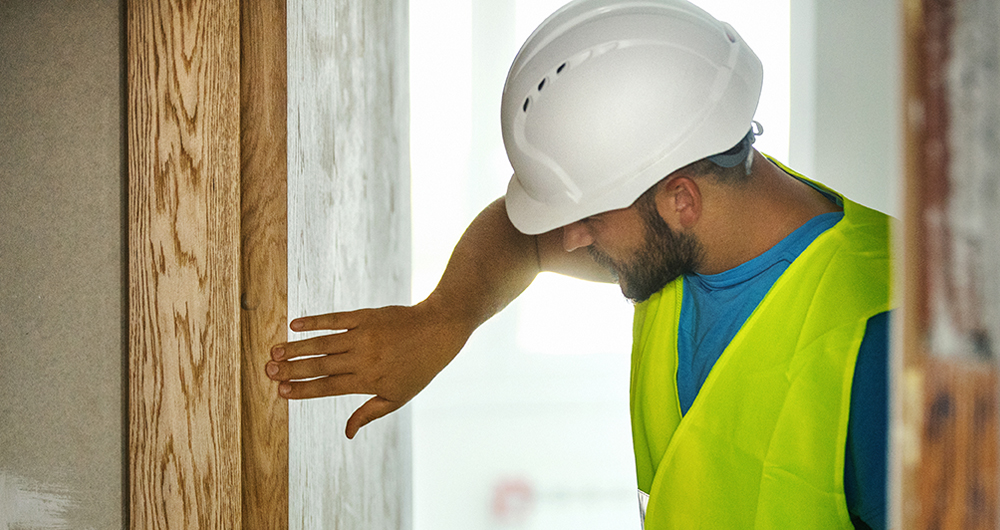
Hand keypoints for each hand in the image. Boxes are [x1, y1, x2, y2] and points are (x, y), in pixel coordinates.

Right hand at [265, 299, 471, 437]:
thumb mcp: (398, 398)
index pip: (328, 387)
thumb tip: (346, 433)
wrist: (438, 331)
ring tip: (274, 352)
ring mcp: (363, 336)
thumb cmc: (418, 368)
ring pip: (322, 343)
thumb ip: (369, 413)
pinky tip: (295, 325)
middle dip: (291, 369)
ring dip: (296, 348)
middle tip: (267, 371)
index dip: (302, 390)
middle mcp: (362, 359)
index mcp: (368, 381)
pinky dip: (314, 322)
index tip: (280, 392)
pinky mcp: (366, 316)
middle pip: (320, 365)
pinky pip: (335, 319)